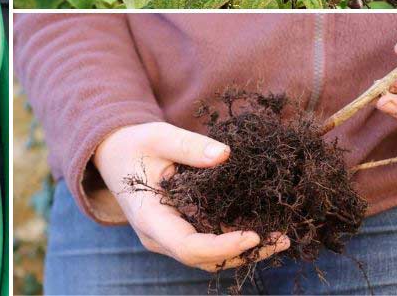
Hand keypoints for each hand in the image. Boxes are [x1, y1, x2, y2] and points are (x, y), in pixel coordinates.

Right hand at [93, 122, 289, 271]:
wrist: (113, 153)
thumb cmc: (134, 144)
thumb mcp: (158, 137)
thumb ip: (189, 146)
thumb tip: (226, 154)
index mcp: (150, 218)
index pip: (188, 247)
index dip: (223, 245)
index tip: (255, 233)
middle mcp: (158, 237)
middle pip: (204, 259)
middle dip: (244, 251)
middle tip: (283, 237)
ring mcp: (167, 238)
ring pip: (208, 257)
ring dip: (244, 250)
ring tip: (280, 236)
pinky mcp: (178, 232)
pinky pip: (207, 245)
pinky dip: (233, 239)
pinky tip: (260, 227)